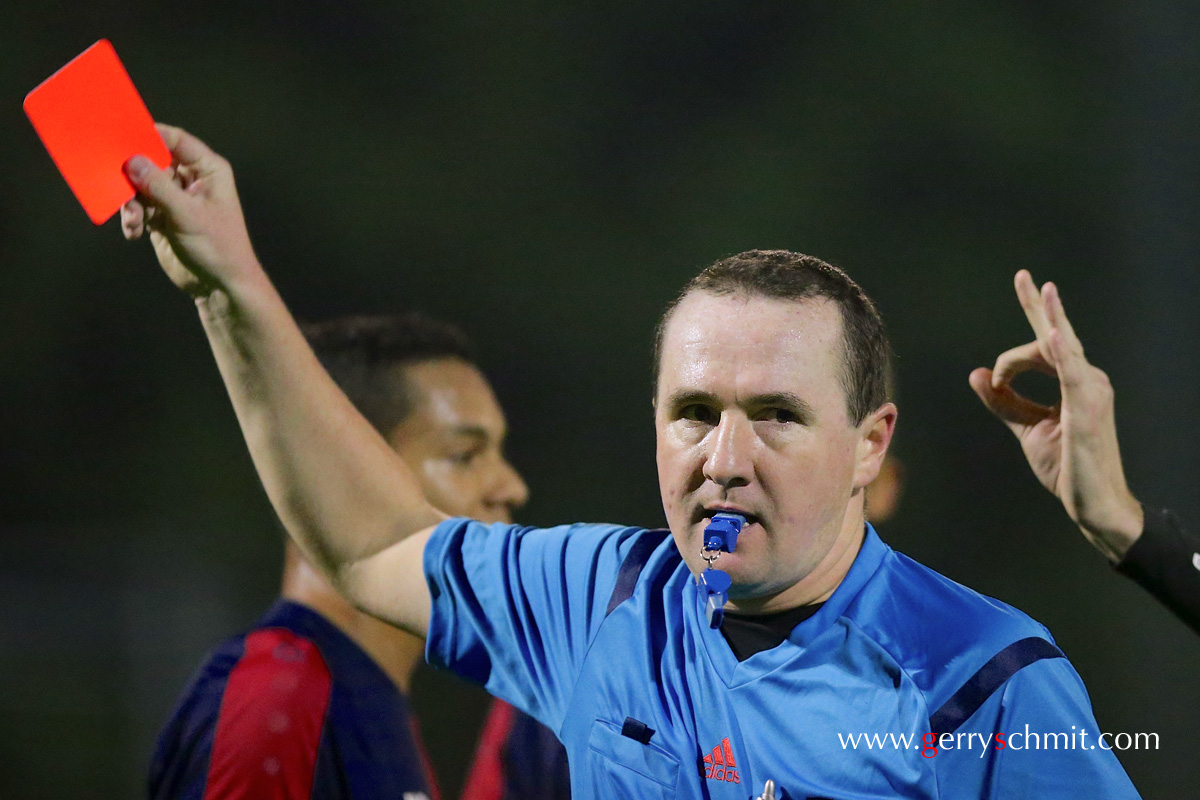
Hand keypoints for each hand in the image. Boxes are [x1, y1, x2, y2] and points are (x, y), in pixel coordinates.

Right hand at [121, 124, 261, 297]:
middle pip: (152, 161)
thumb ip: (159, 187)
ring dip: (132, 202)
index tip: (121, 135)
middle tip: (118, 183)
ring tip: (135, 221)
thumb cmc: (218, 247)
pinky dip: (133, 218)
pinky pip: (137, 207)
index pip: (175, 140)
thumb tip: (132, 160)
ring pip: (140, 185)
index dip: (150, 135)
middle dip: (134, 174)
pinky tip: (135, 233)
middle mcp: (190, 179)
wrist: (218, 285)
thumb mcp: (188, 214)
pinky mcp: (160, 217)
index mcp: (208, 170)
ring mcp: (174, 198)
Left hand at [969, 270, 1142, 561]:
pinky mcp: (1087, 412)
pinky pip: (1073, 376)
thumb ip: (1004, 401)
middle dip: (1040, 305)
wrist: (1093, 504)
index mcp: (1074, 383)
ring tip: (1042, 290)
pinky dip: (1062, 354)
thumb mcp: (1027, 429)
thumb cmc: (1066, 467)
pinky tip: (1052, 335)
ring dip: (1051, 319)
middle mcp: (1087, 382)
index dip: (1017, 349)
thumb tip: (976, 374)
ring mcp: (1091, 394)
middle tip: (1023, 276)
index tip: (998, 377)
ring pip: (1065, 349)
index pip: (1045, 348)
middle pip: (1058, 337)